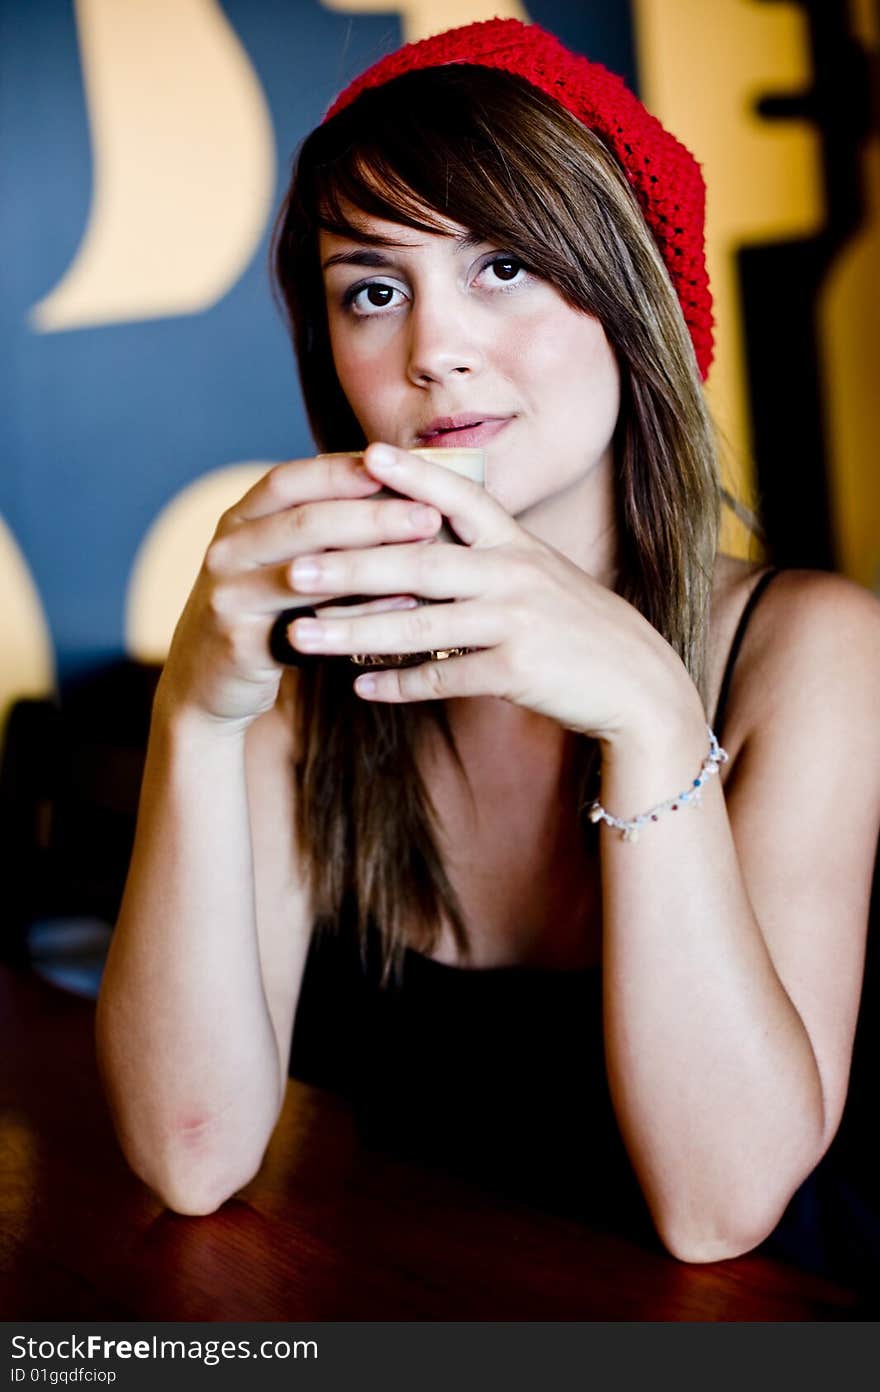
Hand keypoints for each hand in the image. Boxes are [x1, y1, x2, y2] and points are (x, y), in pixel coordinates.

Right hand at [156, 452, 442, 726]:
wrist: (205, 687)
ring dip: (370, 561)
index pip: (290, 480)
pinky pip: (308, 628)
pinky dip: (359, 615)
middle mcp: (227, 551)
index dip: (341, 470)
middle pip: (303, 522)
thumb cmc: (261, 615)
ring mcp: (227, 597)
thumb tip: (400, 490)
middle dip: (371, 514)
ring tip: (422, 558)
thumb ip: (319, 531)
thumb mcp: (277, 563)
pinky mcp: (239, 644)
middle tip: (429, 514)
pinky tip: (402, 608)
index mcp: (239, 521)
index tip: (397, 464)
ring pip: (304, 573)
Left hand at [285, 444, 690, 739]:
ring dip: (356, 631)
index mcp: (516, 544)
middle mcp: (514, 574)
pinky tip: (360, 688)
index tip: (364, 455)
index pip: (461, 497)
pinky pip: (446, 676)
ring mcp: (516, 622)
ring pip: (421, 623)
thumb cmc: (574, 626)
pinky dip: (400, 683)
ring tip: (302, 637)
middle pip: (421, 561)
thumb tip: (414, 538)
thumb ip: (482, 555)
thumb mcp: (536, 576)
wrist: (635, 683)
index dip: (414, 475)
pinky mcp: (518, 670)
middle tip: (296, 568)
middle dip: (352, 564)